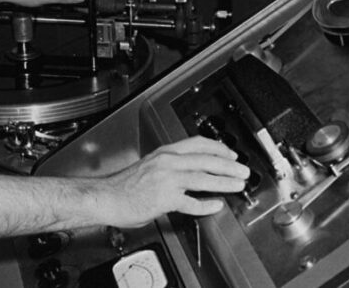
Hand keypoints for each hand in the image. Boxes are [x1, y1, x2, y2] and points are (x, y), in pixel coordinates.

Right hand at [96, 136, 249, 227]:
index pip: (198, 143)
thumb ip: (168, 166)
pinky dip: (206, 205)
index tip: (230, 153)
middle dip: (229, 165)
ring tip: (237, 185)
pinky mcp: (164, 199)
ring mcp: (167, 180)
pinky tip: (216, 205)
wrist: (105, 197)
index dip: (218, 147)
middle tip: (242, 170)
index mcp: (164, 153)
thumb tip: (188, 172)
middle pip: (206, 159)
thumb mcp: (148, 166)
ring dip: (224, 182)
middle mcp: (167, 162)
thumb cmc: (123, 185)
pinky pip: (191, 202)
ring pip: (203, 178)